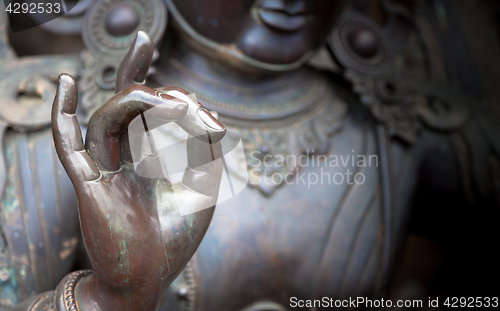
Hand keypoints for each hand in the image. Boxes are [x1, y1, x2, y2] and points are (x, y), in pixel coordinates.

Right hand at [51, 32, 225, 310]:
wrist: (149, 280)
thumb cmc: (174, 237)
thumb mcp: (202, 188)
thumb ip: (206, 152)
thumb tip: (211, 116)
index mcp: (145, 157)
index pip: (150, 113)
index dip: (178, 102)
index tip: (214, 124)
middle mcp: (121, 157)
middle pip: (124, 105)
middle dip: (150, 88)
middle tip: (185, 100)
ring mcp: (103, 169)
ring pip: (106, 119)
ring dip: (134, 101)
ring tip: (170, 102)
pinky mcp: (88, 186)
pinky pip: (68, 146)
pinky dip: (61, 115)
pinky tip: (65, 82)